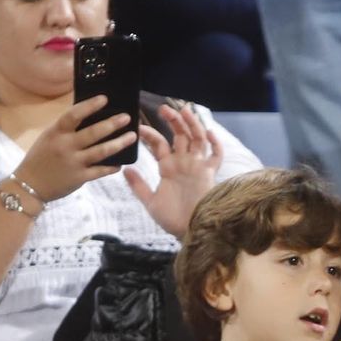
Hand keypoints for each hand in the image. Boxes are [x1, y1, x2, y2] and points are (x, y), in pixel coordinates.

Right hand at [13, 95, 137, 202]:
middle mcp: (65, 146)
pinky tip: (121, 163)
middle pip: (93, 133)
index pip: (73, 115)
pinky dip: (112, 167)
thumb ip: (66, 129)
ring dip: (119, 143)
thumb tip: (89, 115)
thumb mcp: (49, 138)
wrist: (29, 185)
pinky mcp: (79, 178)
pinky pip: (100, 171)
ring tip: (131, 136)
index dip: (90, 106)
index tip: (104, 98)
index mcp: (56, 132)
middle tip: (127, 117)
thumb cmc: (40, 158)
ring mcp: (73, 163)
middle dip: (112, 124)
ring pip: (101, 151)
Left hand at [125, 105, 223, 237]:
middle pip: (180, 135)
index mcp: (168, 167)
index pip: (160, 144)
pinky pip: (216, 155)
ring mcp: (197, 166)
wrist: (189, 231)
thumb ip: (138, 185)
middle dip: (173, 121)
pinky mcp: (209, 173)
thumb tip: (124, 169)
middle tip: (164, 108)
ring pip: (197, 139)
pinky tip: (208, 132)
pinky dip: (214, 143)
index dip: (150, 134)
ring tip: (184, 110)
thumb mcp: (150, 201)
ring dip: (192, 124)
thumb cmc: (171, 219)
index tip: (139, 127)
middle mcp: (183, 163)